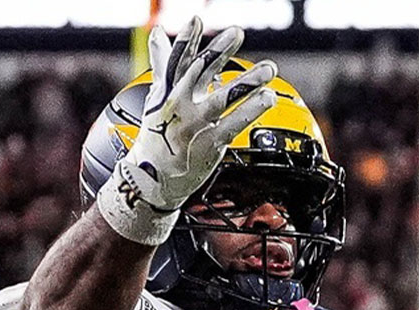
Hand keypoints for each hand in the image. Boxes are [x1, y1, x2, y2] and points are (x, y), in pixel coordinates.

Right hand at [96, 16, 277, 243]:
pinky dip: (250, 111)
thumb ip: (161, 63)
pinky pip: (233, 125)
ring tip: (269, 69)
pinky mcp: (209, 144)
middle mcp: (180, 106)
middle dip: (219, 51)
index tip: (196, 19)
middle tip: (237, 32)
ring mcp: (195, 125)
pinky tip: (266, 98)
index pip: (178, 61)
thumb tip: (156, 33)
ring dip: (246, 82)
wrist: (150, 180)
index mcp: (168, 91)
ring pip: (222, 98)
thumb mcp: (157, 98)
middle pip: (201, 73)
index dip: (186, 39)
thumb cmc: (156, 136)